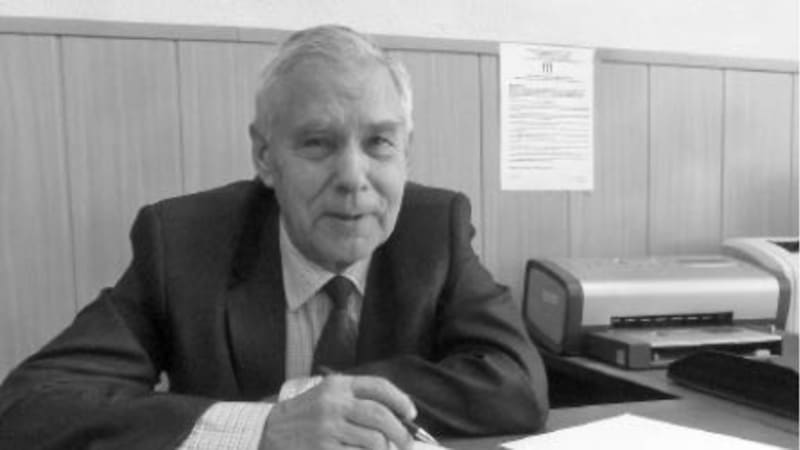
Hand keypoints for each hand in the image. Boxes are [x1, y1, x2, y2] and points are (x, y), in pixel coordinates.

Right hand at [259, 374, 416, 449]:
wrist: (269, 433)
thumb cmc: (305, 416)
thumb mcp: (327, 396)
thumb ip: (356, 399)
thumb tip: (397, 415)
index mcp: (337, 385)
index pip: (379, 387)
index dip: (400, 401)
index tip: (410, 414)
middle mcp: (334, 404)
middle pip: (381, 416)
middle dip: (401, 432)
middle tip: (407, 443)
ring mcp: (328, 429)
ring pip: (374, 440)